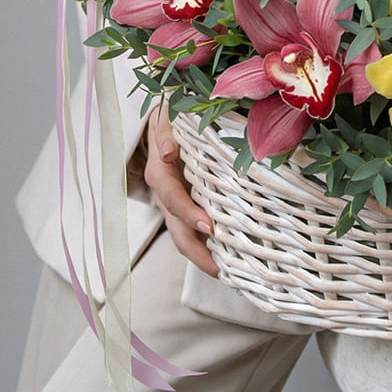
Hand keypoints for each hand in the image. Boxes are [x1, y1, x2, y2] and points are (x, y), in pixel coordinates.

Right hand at [143, 105, 218, 275]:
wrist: (165, 119)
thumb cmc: (171, 119)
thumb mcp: (166, 120)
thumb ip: (166, 135)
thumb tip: (168, 153)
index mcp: (161, 174)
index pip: (173, 200)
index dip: (188, 214)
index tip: (208, 227)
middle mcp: (166, 194)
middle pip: (178, 231)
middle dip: (197, 252)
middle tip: (220, 268)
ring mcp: (176, 203)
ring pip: (185, 236)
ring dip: (203, 256)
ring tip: (228, 272)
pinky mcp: (187, 205)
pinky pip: (195, 230)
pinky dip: (209, 247)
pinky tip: (229, 258)